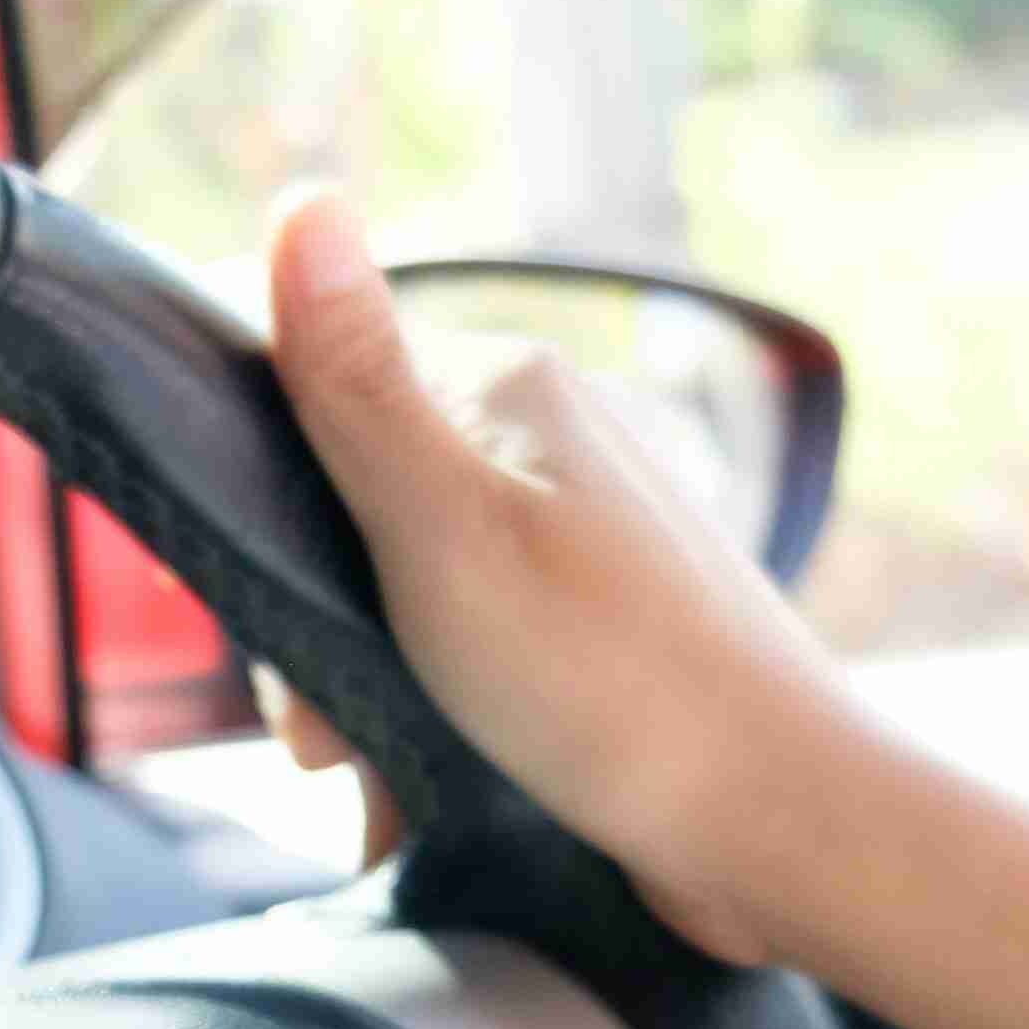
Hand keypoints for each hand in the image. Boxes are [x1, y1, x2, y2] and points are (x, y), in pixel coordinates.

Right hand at [260, 188, 872, 963]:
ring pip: (395, 598)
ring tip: (369, 778)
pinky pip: (461, 663)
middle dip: (309, 629)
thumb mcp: (446, 527)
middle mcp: (546, 448)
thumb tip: (303, 200)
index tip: (246, 617)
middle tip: (321, 738)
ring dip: (357, 694)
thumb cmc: (614, 682)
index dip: (260, 509)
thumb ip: (358, 381)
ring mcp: (571, 543)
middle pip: (348, 512)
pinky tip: (415, 793)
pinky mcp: (590, 635)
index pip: (318, 401)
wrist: (781, 828)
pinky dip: (423, 728)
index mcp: (509, 392)